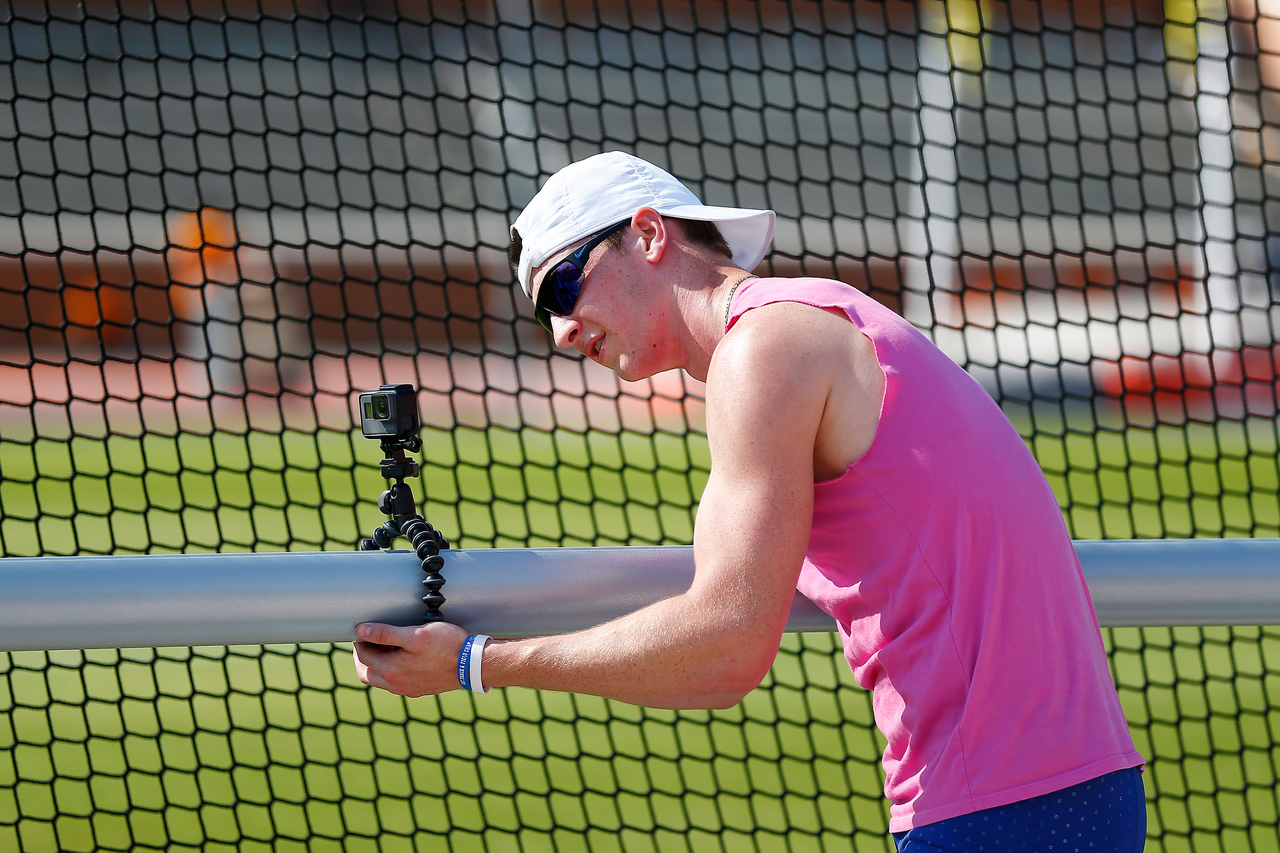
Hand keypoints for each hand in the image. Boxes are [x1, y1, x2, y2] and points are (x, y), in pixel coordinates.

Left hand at [352, 621, 469, 696]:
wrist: (472, 664)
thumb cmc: (446, 645)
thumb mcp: (415, 634)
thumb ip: (385, 633)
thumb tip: (361, 631)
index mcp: (391, 671)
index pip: (364, 657)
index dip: (361, 642)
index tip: (363, 631)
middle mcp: (396, 685)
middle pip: (367, 674)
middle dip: (364, 657)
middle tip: (368, 641)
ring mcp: (407, 690)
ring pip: (380, 680)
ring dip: (377, 665)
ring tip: (386, 647)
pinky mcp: (419, 689)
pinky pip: (396, 683)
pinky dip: (391, 671)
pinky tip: (402, 658)